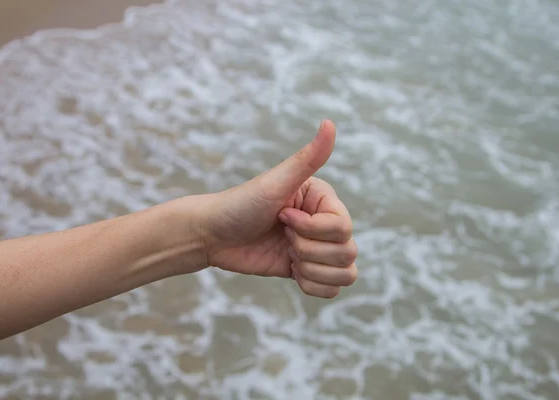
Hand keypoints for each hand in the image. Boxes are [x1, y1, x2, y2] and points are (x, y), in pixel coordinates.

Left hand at [201, 120, 357, 297]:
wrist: (212, 235)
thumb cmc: (239, 204)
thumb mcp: (274, 183)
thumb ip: (307, 158)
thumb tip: (330, 123)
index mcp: (324, 200)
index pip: (343, 227)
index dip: (311, 230)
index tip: (282, 217)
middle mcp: (325, 223)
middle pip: (347, 252)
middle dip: (309, 251)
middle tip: (281, 236)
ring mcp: (317, 248)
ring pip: (345, 273)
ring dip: (312, 270)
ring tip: (287, 255)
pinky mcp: (306, 269)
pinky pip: (331, 289)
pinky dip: (312, 285)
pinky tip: (290, 270)